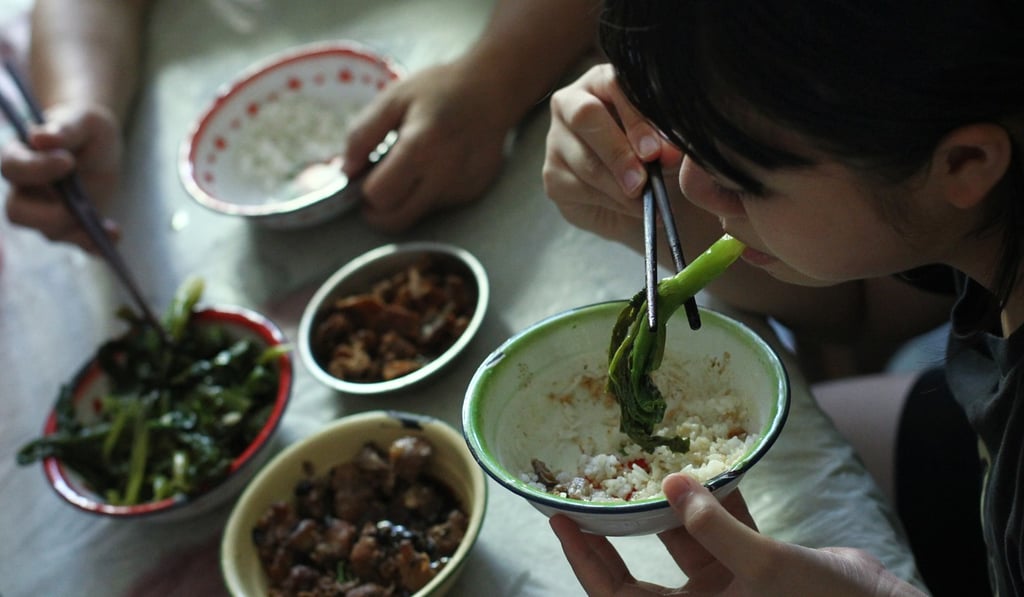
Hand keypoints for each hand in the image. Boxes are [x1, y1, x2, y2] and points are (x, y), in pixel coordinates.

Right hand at [1, 102, 121, 249]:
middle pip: (18, 212)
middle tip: (77, 206)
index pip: (12, 168)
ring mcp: (46, 211)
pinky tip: (114, 235)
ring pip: (49, 232)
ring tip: (108, 227)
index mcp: (20, 157)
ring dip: (77, 232)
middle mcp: (26, 190)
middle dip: (47, 213)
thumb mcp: (84, 120)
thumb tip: (40, 138)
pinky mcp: (70, 225)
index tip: (67, 161)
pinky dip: (94, 244)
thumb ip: (65, 128)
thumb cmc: (86, 128)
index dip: (36, 168)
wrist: (101, 146)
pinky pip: (77, 243)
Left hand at [342, 58, 514, 233]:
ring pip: (417, 215)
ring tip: (412, 166)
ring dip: (405, 199)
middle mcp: (444, 175)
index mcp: (420, 147)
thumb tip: (346, 171)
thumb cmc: (440, 89)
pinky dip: (427, 192)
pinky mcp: (472, 193)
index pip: (379, 196)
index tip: (366, 174)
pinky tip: (436, 165)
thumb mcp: (393, 98)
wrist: (493, 89)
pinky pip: (438, 205)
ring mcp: (461, 188)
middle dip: (378, 210)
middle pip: (396, 220)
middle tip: (377, 185)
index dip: (364, 189)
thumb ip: (363, 134)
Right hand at [542, 63, 682, 247]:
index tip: (655, 151)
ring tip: (645, 201)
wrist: (641, 197)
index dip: (636, 118)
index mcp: (603, 81)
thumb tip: (665, 153)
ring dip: (619, 187)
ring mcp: (557, 138)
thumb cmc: (656, 158)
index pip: (614, 84)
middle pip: (585, 115)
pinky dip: (610, 202)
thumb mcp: (668, 145)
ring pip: (584, 160)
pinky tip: (629, 207)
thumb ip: (667, 142)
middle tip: (642, 180)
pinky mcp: (552, 174)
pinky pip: (578, 188)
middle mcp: (572, 102)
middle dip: (618, 152)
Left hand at [550, 473, 926, 596]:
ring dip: (666, 505)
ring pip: (680, 542)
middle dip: (611, 527)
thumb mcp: (764, 568)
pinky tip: (706, 467)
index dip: (583, 559)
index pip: (615, 594)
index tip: (559, 517)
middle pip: (636, 569)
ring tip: (643, 462)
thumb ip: (714, 526)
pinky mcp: (754, 567)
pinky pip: (722, 530)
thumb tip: (671, 483)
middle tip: (585, 485)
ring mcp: (726, 588)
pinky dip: (715, 501)